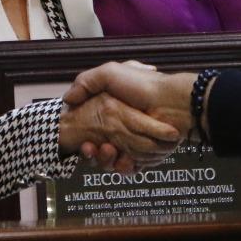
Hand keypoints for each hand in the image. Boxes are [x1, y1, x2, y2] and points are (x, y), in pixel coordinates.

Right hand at [59, 92, 180, 168]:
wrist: (172, 102)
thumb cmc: (143, 86)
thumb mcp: (110, 73)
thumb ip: (86, 82)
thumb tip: (68, 99)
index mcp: (115, 111)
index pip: (93, 129)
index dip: (83, 135)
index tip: (79, 136)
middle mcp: (124, 128)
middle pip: (100, 147)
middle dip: (92, 150)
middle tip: (88, 146)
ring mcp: (135, 143)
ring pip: (111, 160)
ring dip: (103, 158)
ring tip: (103, 149)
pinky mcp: (145, 157)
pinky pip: (128, 167)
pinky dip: (121, 166)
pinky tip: (118, 159)